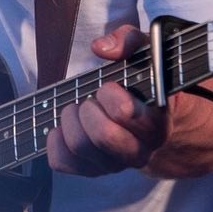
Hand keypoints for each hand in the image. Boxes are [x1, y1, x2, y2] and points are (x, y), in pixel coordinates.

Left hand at [47, 26, 170, 175]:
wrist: (144, 112)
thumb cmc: (143, 80)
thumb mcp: (144, 52)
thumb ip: (129, 40)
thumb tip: (101, 48)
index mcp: (157, 123)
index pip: (126, 114)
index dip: (109, 95)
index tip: (107, 86)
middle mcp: (139, 151)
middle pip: (103, 136)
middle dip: (88, 109)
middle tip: (90, 98)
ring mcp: (114, 165)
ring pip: (80, 148)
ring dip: (71, 120)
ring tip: (78, 107)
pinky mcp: (91, 170)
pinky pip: (62, 162)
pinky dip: (55, 140)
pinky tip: (65, 125)